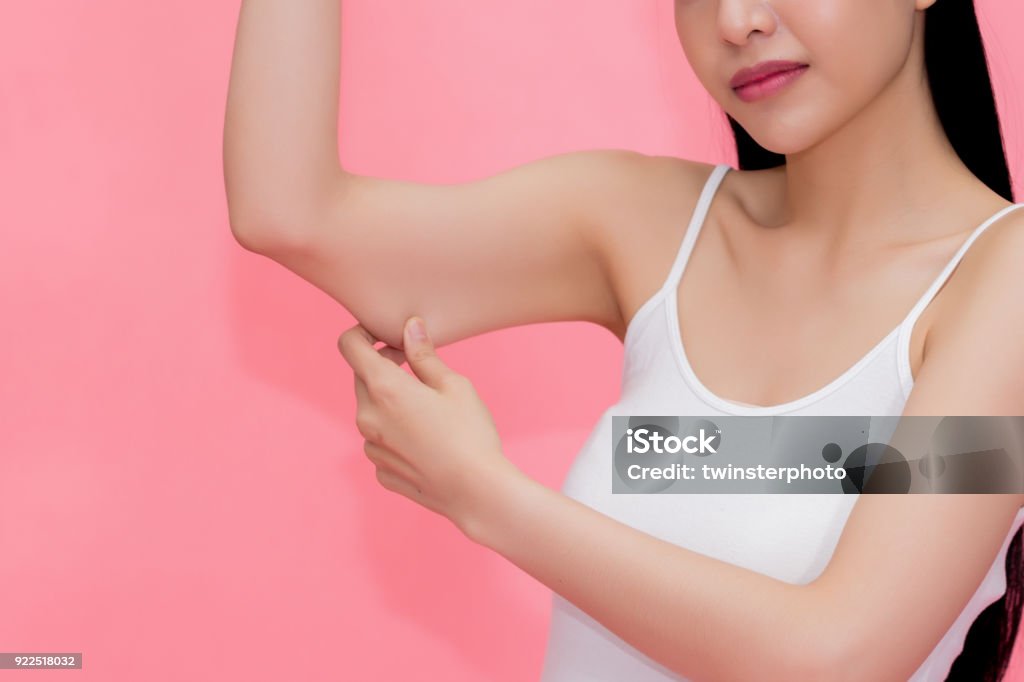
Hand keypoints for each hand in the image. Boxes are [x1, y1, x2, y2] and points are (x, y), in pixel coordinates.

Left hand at [337, 316, 525, 535]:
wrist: (477, 492)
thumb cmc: (470, 434)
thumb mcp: (454, 385)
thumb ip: (424, 355)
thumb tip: (410, 327)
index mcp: (384, 389)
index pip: (350, 346)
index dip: (364, 334)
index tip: (388, 338)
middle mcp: (368, 417)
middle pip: (362, 378)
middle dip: (384, 367)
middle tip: (418, 371)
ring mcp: (372, 448)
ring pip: (372, 412)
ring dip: (390, 403)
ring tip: (429, 412)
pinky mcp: (381, 471)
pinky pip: (381, 442)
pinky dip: (396, 434)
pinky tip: (427, 442)